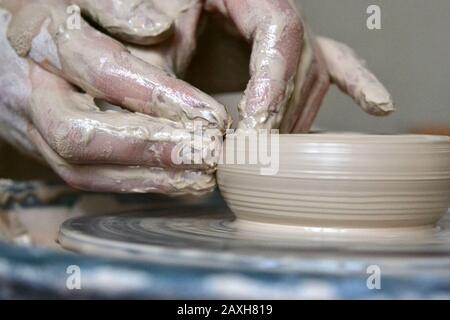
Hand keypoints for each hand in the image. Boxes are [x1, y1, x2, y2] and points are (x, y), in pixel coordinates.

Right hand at [0, 0, 229, 194]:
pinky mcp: (44, 152)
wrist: (6, 50)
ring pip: (81, 169)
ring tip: (200, 176)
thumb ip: (116, 8)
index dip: (160, 97)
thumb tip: (159, 27)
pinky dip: (135, 185)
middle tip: (205, 152)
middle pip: (78, 134)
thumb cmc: (55, 17)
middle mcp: (28, 92)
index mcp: (40, 39)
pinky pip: (86, 179)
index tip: (209, 114)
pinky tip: (176, 183)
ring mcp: (31, 128)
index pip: (104, 72)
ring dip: (146, 178)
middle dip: (149, 148)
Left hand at [68, 0, 393, 132]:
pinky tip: (379, 104)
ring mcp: (284, 32)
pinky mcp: (285, 55)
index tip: (258, 124)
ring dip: (294, 117)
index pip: (278, 29)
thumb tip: (202, 133)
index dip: (273, 80)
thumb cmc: (143, 15)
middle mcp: (271, 9)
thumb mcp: (146, 37)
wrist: (149, 15)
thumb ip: (166, 77)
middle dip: (281, 111)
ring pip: (311, 75)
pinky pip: (335, 63)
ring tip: (277, 152)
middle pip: (300, 59)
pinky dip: (357, 84)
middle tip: (260, 154)